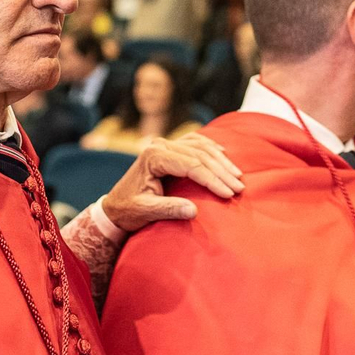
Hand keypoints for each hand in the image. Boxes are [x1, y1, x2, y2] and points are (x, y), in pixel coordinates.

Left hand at [101, 134, 244, 232]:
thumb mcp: (145, 211)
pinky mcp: (169, 149)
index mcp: (154, 157)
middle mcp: (160, 146)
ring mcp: (165, 145)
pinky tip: (223, 155)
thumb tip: (194, 210)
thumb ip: (168, 209)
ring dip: (221, 161)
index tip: (229, 194)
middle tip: (239, 187)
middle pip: (199, 155)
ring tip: (237, 176)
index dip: (212, 179)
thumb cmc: (128, 210)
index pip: (192, 165)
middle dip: (222, 171)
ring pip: (200, 147)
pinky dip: (211, 148)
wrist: (115, 206)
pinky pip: (195, 142)